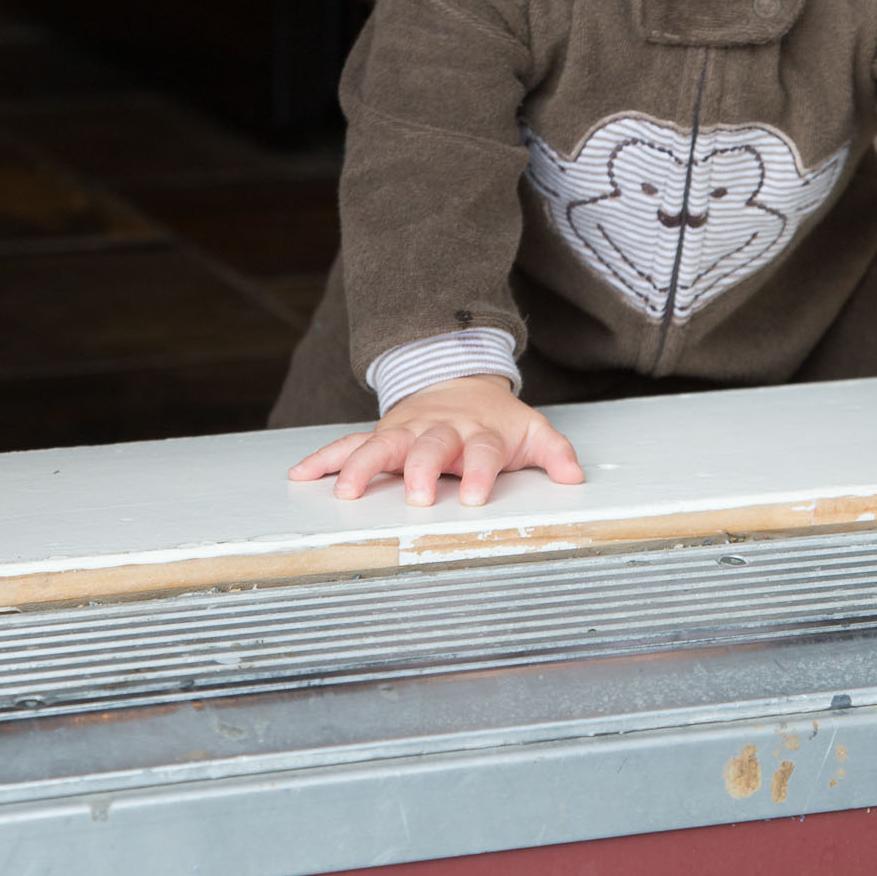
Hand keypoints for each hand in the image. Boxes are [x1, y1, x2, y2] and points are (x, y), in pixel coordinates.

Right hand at [286, 374, 584, 506]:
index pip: (480, 452)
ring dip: (361, 467)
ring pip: (381, 444)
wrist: (459, 378)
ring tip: (345, 492)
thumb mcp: (531, 430)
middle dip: (420, 470)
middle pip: (428, 448)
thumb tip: (575, 476)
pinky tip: (301, 475)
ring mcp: (406, 430)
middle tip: (416, 496)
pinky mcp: (381, 433)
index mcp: (478, 433)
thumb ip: (554, 454)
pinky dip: (324, 458)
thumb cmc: (495, 419)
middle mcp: (439, 430)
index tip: (474, 497)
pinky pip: (348, 443)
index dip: (478, 472)